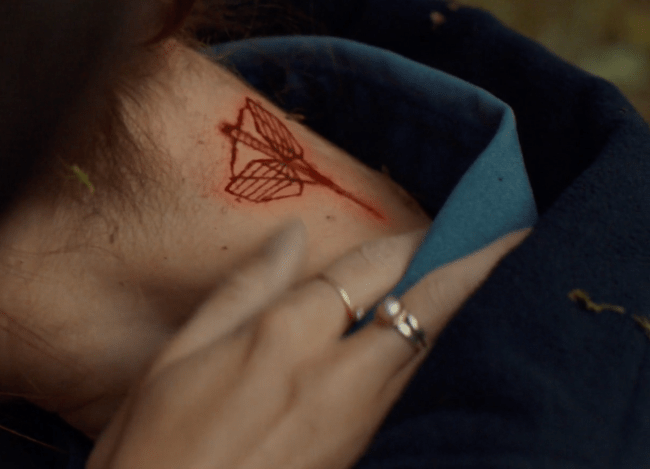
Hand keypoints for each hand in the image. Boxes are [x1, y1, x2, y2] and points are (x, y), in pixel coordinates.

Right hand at [87, 219, 531, 468]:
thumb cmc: (153, 445)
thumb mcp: (175, 356)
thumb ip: (241, 291)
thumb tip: (290, 235)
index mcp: (281, 336)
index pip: (364, 269)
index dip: (406, 239)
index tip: (439, 218)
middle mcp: (332, 374)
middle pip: (420, 308)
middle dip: (469, 266)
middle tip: (511, 233)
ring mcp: (352, 420)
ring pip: (423, 350)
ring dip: (458, 307)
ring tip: (486, 274)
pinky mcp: (356, 453)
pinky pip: (405, 390)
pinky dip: (429, 352)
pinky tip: (432, 339)